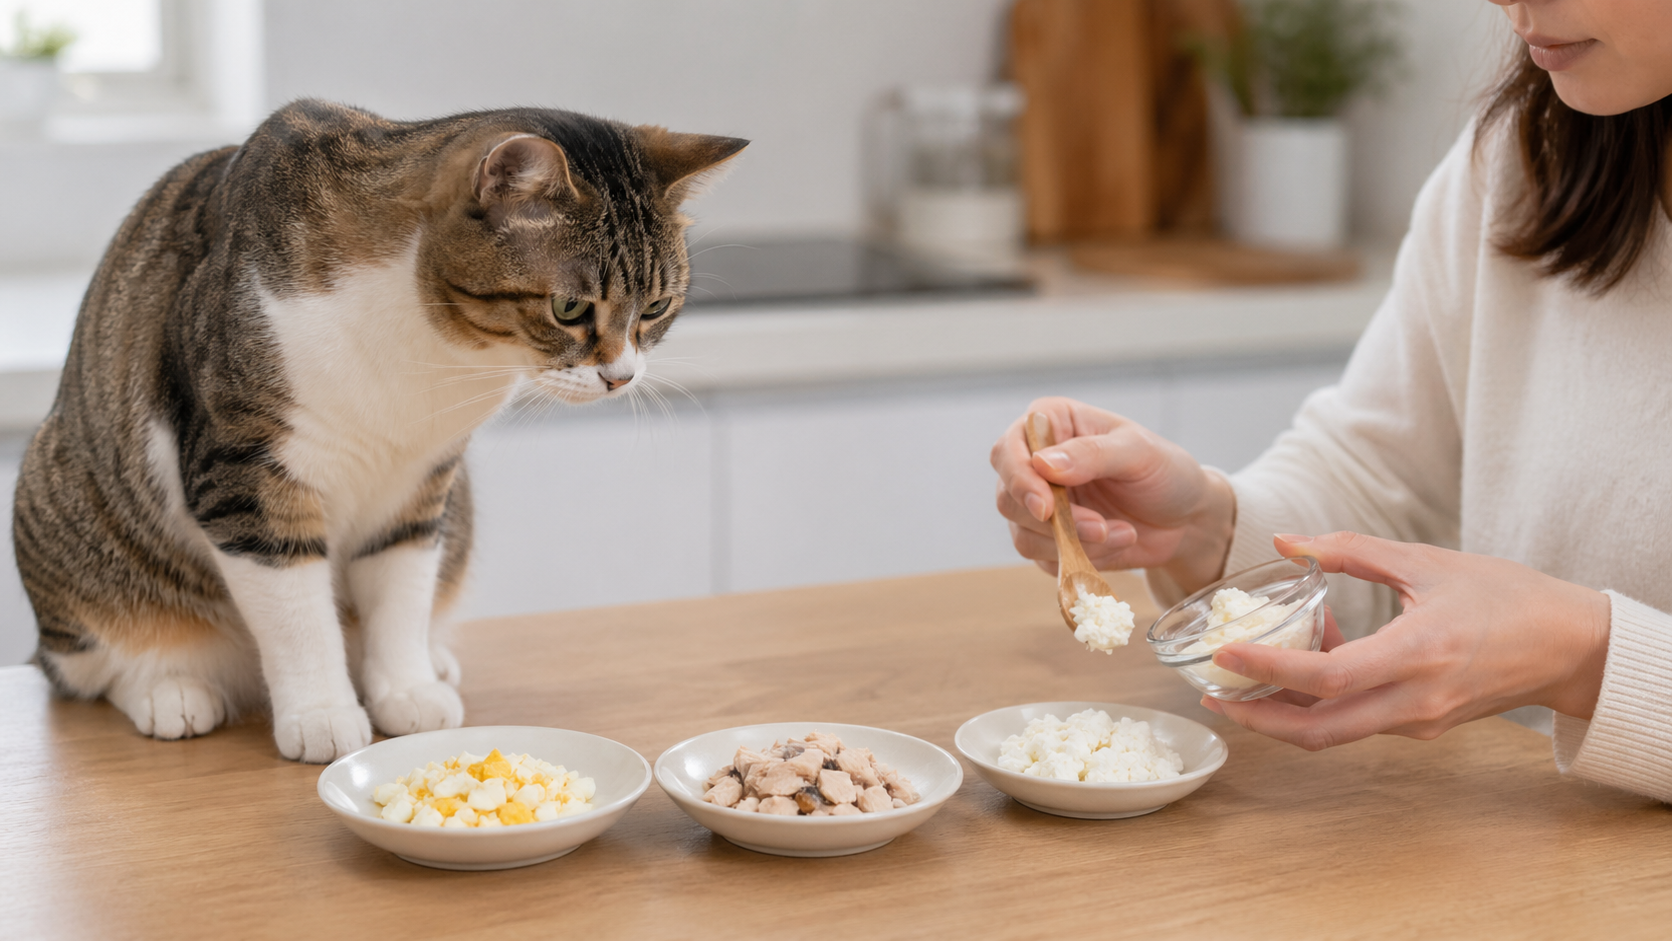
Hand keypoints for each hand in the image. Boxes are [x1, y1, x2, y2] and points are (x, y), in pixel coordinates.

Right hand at [990, 397, 1234, 593]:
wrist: (1186, 518)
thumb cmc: (1165, 472)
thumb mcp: (1138, 452)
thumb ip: (1092, 454)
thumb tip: (1043, 463)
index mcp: (1051, 425)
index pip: (1007, 451)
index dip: (1018, 480)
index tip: (1046, 507)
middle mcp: (1035, 463)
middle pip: (1008, 498)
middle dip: (1054, 522)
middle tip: (1101, 527)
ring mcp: (1039, 505)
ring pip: (1023, 535)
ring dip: (1074, 542)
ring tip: (1122, 533)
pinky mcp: (1048, 541)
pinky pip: (1045, 560)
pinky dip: (1082, 558)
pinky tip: (1118, 542)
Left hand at [1200, 531, 1612, 749]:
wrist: (1570, 645)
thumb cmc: (1504, 595)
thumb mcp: (1425, 560)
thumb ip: (1349, 550)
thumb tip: (1285, 541)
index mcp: (1419, 652)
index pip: (1329, 676)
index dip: (1271, 667)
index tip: (1226, 654)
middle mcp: (1416, 699)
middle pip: (1319, 731)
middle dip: (1258, 717)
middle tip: (1212, 693)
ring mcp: (1419, 720)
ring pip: (1334, 732)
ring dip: (1286, 709)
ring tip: (1249, 671)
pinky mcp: (1421, 725)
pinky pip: (1357, 720)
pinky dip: (1322, 700)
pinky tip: (1309, 660)